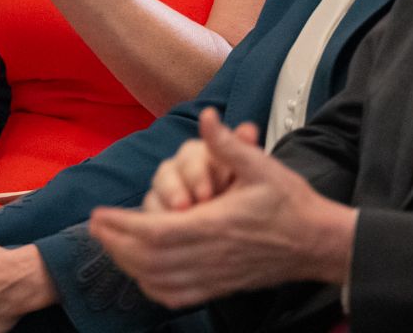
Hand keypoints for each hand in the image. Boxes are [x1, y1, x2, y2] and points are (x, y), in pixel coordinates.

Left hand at [89, 109, 358, 307]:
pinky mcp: (218, 288)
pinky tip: (142, 273)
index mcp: (216, 224)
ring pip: (157, 279)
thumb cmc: (290, 202)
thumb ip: (228, 144)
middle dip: (116, 244)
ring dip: (128, 264)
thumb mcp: (262, 166)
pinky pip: (175, 295)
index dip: (122, 225)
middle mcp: (210, 255)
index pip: (155, 231)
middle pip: (147, 259)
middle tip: (96, 227)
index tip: (100, 214)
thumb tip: (206, 116)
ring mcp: (213, 276)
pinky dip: (151, 286)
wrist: (317, 243)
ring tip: (111, 245)